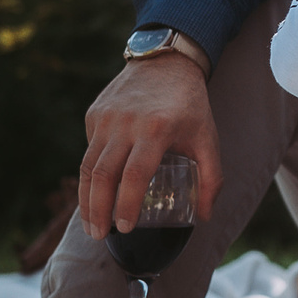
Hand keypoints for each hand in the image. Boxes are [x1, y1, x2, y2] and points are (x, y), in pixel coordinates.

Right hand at [79, 54, 220, 237]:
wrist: (167, 62)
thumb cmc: (190, 105)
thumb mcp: (208, 138)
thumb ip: (212, 178)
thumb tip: (205, 216)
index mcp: (156, 129)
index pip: (134, 175)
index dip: (125, 204)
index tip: (124, 227)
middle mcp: (125, 123)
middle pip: (102, 175)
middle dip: (97, 210)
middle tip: (98, 235)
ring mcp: (105, 117)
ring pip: (88, 166)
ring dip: (86, 199)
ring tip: (91, 224)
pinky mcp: (94, 113)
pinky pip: (89, 149)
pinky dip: (90, 174)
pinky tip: (96, 193)